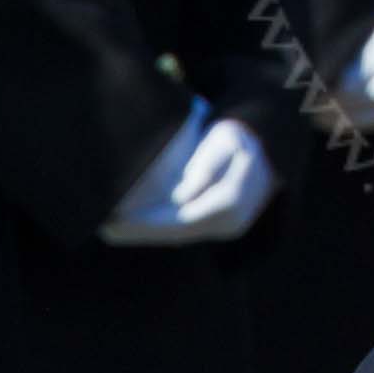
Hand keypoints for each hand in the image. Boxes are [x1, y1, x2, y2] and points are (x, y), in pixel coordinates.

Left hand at [100, 110, 275, 246]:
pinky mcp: (221, 225)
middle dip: (139, 231)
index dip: (146, 223)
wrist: (268, 146)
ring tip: (113, 227)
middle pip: (176, 233)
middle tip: (105, 227)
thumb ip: (206, 166)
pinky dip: (159, 228)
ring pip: (179, 234)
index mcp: (231, 201)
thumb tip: (183, 195)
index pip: (180, 220)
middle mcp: (231, 222)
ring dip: (146, 232)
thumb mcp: (226, 139)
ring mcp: (228, 227)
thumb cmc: (241, 137)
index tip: (116, 218)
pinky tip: (135, 224)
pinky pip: (185, 229)